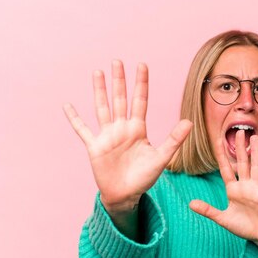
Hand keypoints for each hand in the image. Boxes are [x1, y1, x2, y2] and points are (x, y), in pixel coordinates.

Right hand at [64, 60, 191, 216]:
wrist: (125, 196)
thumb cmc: (144, 178)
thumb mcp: (161, 158)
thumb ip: (174, 140)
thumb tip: (189, 122)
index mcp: (138, 129)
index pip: (140, 101)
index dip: (141, 84)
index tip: (142, 65)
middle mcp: (122, 128)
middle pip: (120, 99)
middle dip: (119, 80)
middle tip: (117, 61)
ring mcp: (107, 136)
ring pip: (102, 108)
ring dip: (99, 91)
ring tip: (97, 72)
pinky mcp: (94, 146)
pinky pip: (82, 130)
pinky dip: (74, 118)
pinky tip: (67, 105)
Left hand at [189, 130, 257, 247]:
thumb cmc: (242, 227)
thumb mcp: (222, 219)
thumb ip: (208, 211)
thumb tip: (190, 204)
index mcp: (233, 190)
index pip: (226, 169)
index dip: (222, 155)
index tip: (218, 141)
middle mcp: (245, 186)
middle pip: (241, 163)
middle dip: (239, 148)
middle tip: (239, 131)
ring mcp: (256, 190)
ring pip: (255, 167)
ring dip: (255, 152)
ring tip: (255, 137)